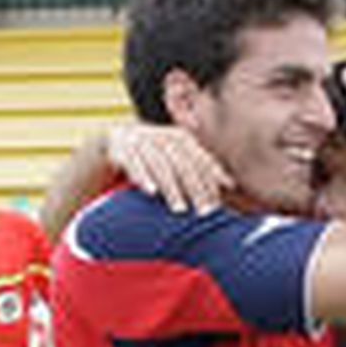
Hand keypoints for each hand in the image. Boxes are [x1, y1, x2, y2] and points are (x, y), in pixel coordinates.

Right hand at [106, 121, 229, 212]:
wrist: (114, 141)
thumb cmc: (152, 156)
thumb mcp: (175, 157)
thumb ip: (198, 167)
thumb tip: (231, 183)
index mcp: (178, 137)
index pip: (199, 156)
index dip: (212, 173)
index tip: (224, 194)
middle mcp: (160, 136)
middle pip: (182, 162)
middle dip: (195, 186)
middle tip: (205, 210)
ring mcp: (139, 141)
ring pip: (159, 165)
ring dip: (171, 188)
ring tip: (180, 209)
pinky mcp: (120, 149)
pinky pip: (132, 163)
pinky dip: (142, 177)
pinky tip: (152, 192)